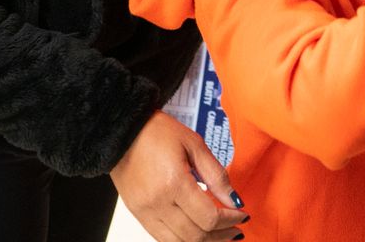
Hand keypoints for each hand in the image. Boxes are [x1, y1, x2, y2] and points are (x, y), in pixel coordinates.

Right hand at [110, 112, 250, 241]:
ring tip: (220, 234)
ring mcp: (145, 212)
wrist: (122, 133)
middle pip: (195, 235)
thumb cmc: (157, 133)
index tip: (242, 215)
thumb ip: (217, 175)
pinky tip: (198, 232)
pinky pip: (163, 239)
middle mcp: (157, 203)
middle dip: (221, 235)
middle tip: (236, 229)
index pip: (209, 217)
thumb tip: (235, 200)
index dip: (230, 221)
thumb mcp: (194, 144)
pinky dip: (183, 240)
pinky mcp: (138, 215)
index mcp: (173, 183)